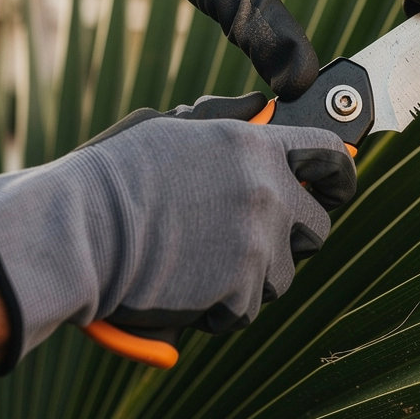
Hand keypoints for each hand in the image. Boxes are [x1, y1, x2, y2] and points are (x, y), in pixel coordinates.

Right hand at [0, 94, 355, 367]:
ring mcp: (258, 242)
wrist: (79, 232)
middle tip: (253, 243)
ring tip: (200, 264)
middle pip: (318, 226)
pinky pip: (248, 308)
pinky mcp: (242, 289)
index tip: (338, 186)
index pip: (328, 154)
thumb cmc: (115, 177)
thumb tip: (259, 110)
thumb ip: (227, 123)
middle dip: (293, 238)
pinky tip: (185, 288)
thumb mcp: (174, 129)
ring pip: (284, 274)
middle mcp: (267, 191)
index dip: (340, 173)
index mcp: (254, 146)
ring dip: (253, 277)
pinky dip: (222, 308)